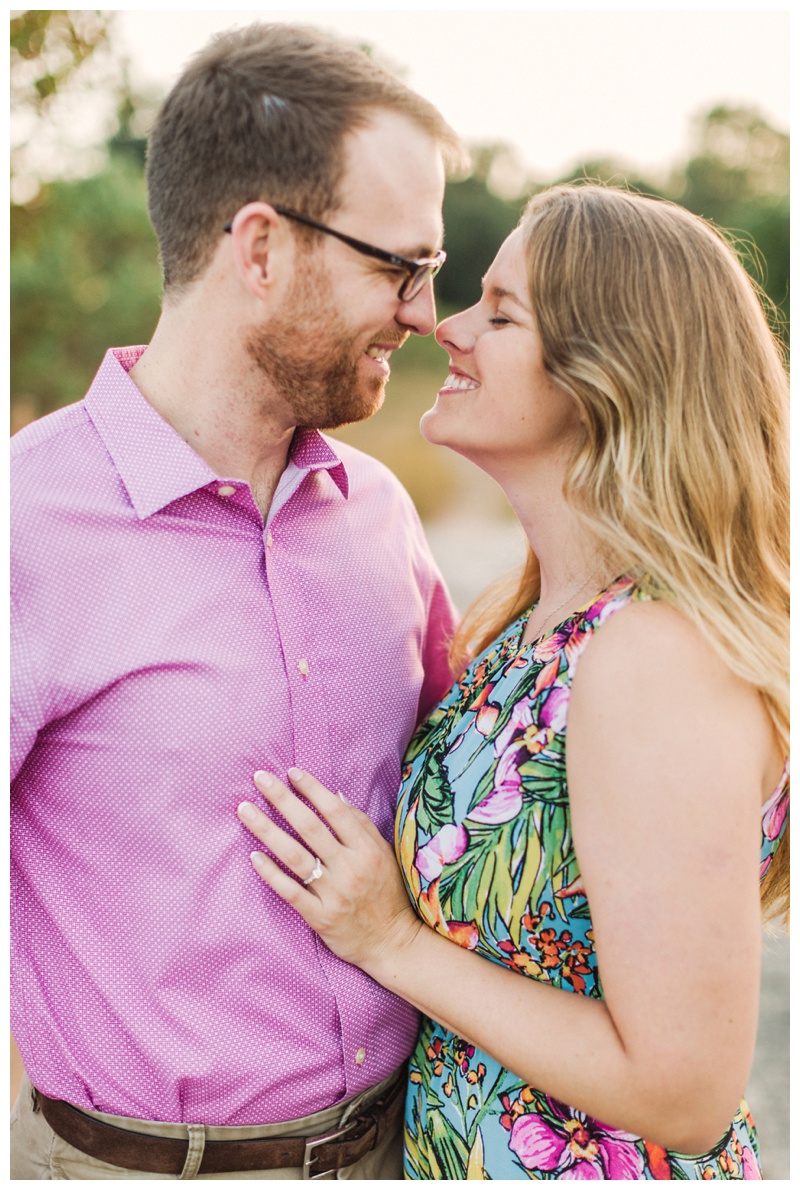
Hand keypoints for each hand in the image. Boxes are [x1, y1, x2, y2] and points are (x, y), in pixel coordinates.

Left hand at [237, 768, 421, 974]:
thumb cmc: (387, 894)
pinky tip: (253, 856)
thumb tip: (335, 796)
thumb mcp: (383, 854)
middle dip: (282, 799)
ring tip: (245, 810)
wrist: (392, 943)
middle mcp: (350, 867)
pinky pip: (291, 890)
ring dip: (267, 829)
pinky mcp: (320, 916)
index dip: (312, 789)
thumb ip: (361, 825)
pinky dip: (271, 873)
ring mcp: (334, 892)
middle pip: (310, 827)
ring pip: (294, 855)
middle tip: (260, 778)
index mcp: (367, 849)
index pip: (335, 811)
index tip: (291, 772)